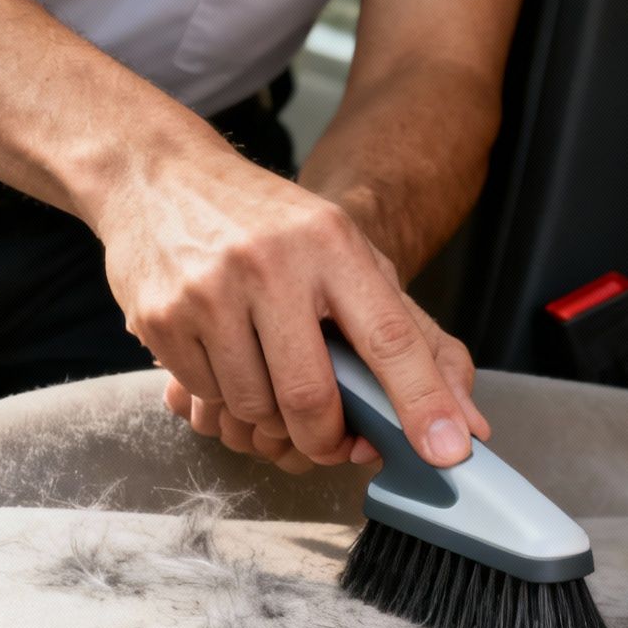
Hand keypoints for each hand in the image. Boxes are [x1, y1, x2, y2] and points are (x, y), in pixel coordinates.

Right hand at [93, 150, 489, 472]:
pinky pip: (207, 398)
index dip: (421, 401)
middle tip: (335, 443)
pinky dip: (225, 398)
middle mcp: (271, 264)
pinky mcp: (161, 317)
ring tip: (272, 380)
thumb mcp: (351, 256)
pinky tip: (227, 357)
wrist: (161, 175)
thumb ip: (416, 340)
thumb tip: (467, 425)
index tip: (447, 451)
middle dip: (328, 440)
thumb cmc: (275, 228)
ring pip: (254, 408)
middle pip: (311, 396)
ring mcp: (209, 290)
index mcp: (333, 245)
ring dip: (270, 419)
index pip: (389, 338)